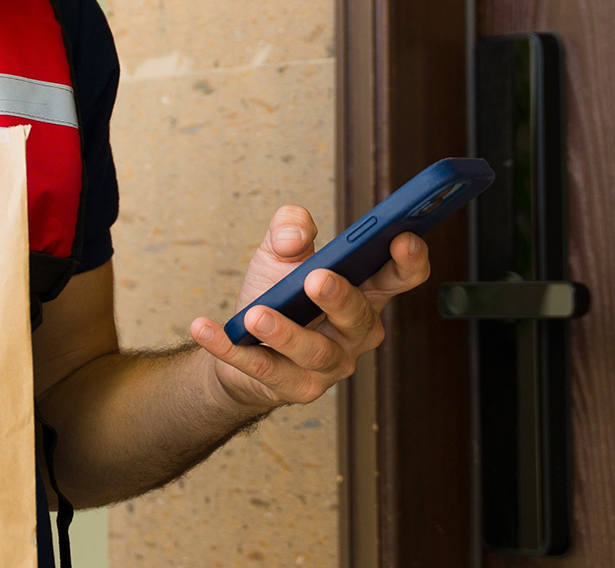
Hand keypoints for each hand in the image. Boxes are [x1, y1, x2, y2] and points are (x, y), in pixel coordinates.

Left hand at [186, 204, 430, 411]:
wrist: (243, 342)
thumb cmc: (277, 294)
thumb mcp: (281, 252)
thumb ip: (290, 227)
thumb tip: (293, 234)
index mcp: (365, 293)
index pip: (400, 277)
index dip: (409, 260)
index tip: (401, 237)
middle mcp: (355, 333)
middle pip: (358, 317)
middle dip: (340, 297)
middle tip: (317, 278)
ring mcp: (328, 365)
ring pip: (313, 351)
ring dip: (284, 332)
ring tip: (256, 314)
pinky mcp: (294, 387)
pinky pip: (261, 367)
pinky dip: (230, 348)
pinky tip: (205, 328)